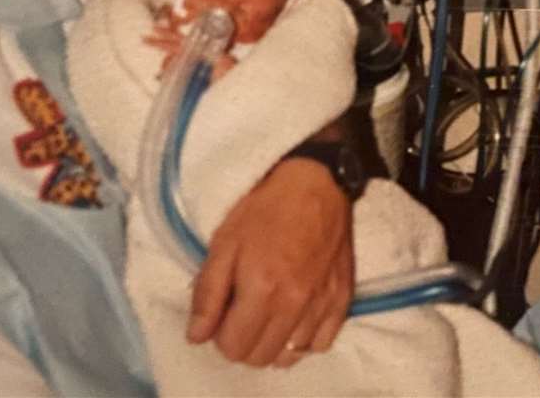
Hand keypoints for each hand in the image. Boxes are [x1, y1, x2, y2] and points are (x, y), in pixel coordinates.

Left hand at [187, 158, 353, 366]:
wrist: (318, 183)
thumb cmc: (266, 208)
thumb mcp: (225, 242)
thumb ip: (208, 293)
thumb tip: (197, 336)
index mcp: (263, 289)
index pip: (233, 347)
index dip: (220, 334)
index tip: (222, 312)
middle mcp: (294, 305)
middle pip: (260, 357)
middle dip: (243, 342)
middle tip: (241, 313)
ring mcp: (322, 305)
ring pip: (290, 356)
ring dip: (272, 344)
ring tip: (267, 317)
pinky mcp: (343, 299)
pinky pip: (321, 344)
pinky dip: (304, 340)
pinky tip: (294, 319)